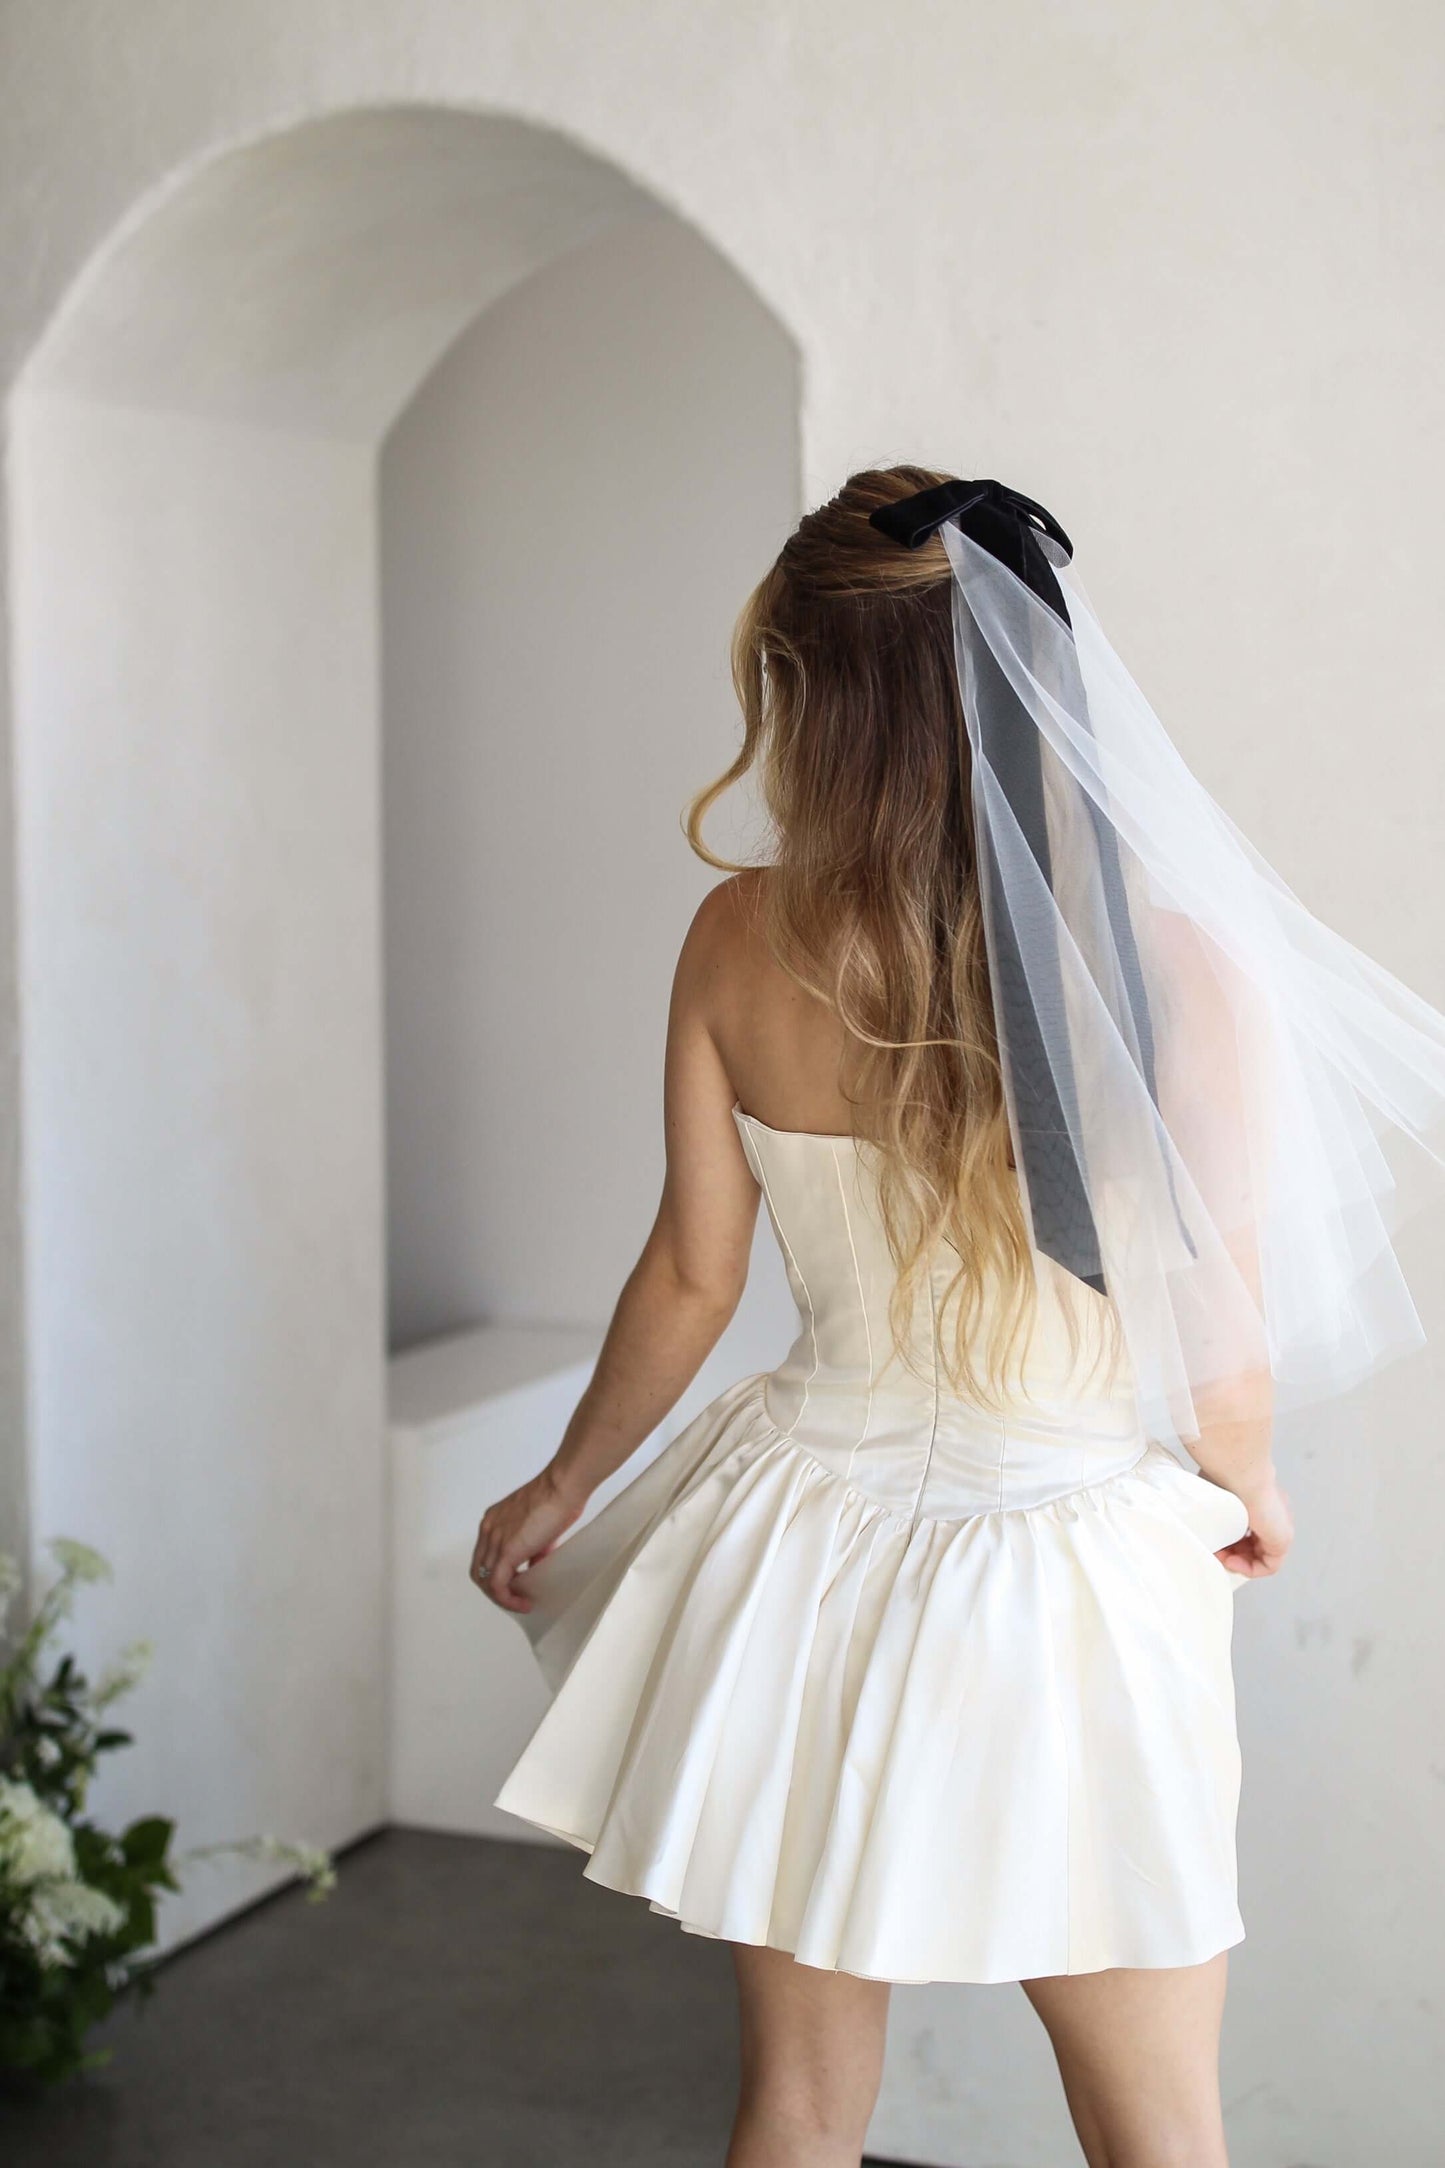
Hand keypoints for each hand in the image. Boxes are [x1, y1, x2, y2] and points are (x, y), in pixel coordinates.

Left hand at [470, 1466, 586, 1613]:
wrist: (562, 1487)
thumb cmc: (558, 1498)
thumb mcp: (538, 1524)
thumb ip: (533, 1544)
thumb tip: (535, 1563)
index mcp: (493, 1520)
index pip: (483, 1556)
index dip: (495, 1573)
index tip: (513, 1583)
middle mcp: (488, 1530)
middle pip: (478, 1571)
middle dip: (494, 1589)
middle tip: (515, 1597)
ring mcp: (495, 1541)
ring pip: (485, 1581)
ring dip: (502, 1597)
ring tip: (521, 1603)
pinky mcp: (506, 1552)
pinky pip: (498, 1586)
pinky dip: (508, 1600)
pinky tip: (523, 1603)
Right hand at [1214, 1472, 1293, 1579]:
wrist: (1239, 1472)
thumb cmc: (1223, 1476)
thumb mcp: (1214, 1495)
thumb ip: (1213, 1509)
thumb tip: (1199, 1520)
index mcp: (1260, 1500)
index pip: (1247, 1529)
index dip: (1229, 1540)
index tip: (1213, 1540)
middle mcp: (1273, 1514)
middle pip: (1254, 1544)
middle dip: (1232, 1552)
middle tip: (1214, 1551)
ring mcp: (1280, 1526)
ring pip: (1260, 1556)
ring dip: (1238, 1562)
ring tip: (1220, 1557)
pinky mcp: (1283, 1539)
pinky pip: (1269, 1565)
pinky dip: (1249, 1568)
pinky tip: (1231, 1561)